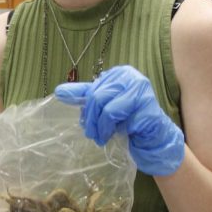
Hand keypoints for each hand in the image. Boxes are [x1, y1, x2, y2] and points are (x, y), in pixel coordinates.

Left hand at [54, 65, 184, 176]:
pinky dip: (118, 131)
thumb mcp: (104, 104)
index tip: (87, 122)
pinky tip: (121, 135)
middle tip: (92, 134)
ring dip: (102, 128)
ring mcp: (143, 93)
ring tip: (102, 137)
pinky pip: (124, 122)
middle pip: (98, 98)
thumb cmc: (127, 117)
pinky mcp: (150, 110)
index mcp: (120, 73)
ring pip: (109, 110)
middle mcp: (133, 78)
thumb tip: (58, 91)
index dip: (87, 108)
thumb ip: (83, 95)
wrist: (152, 136)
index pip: (92, 89)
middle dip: (92, 120)